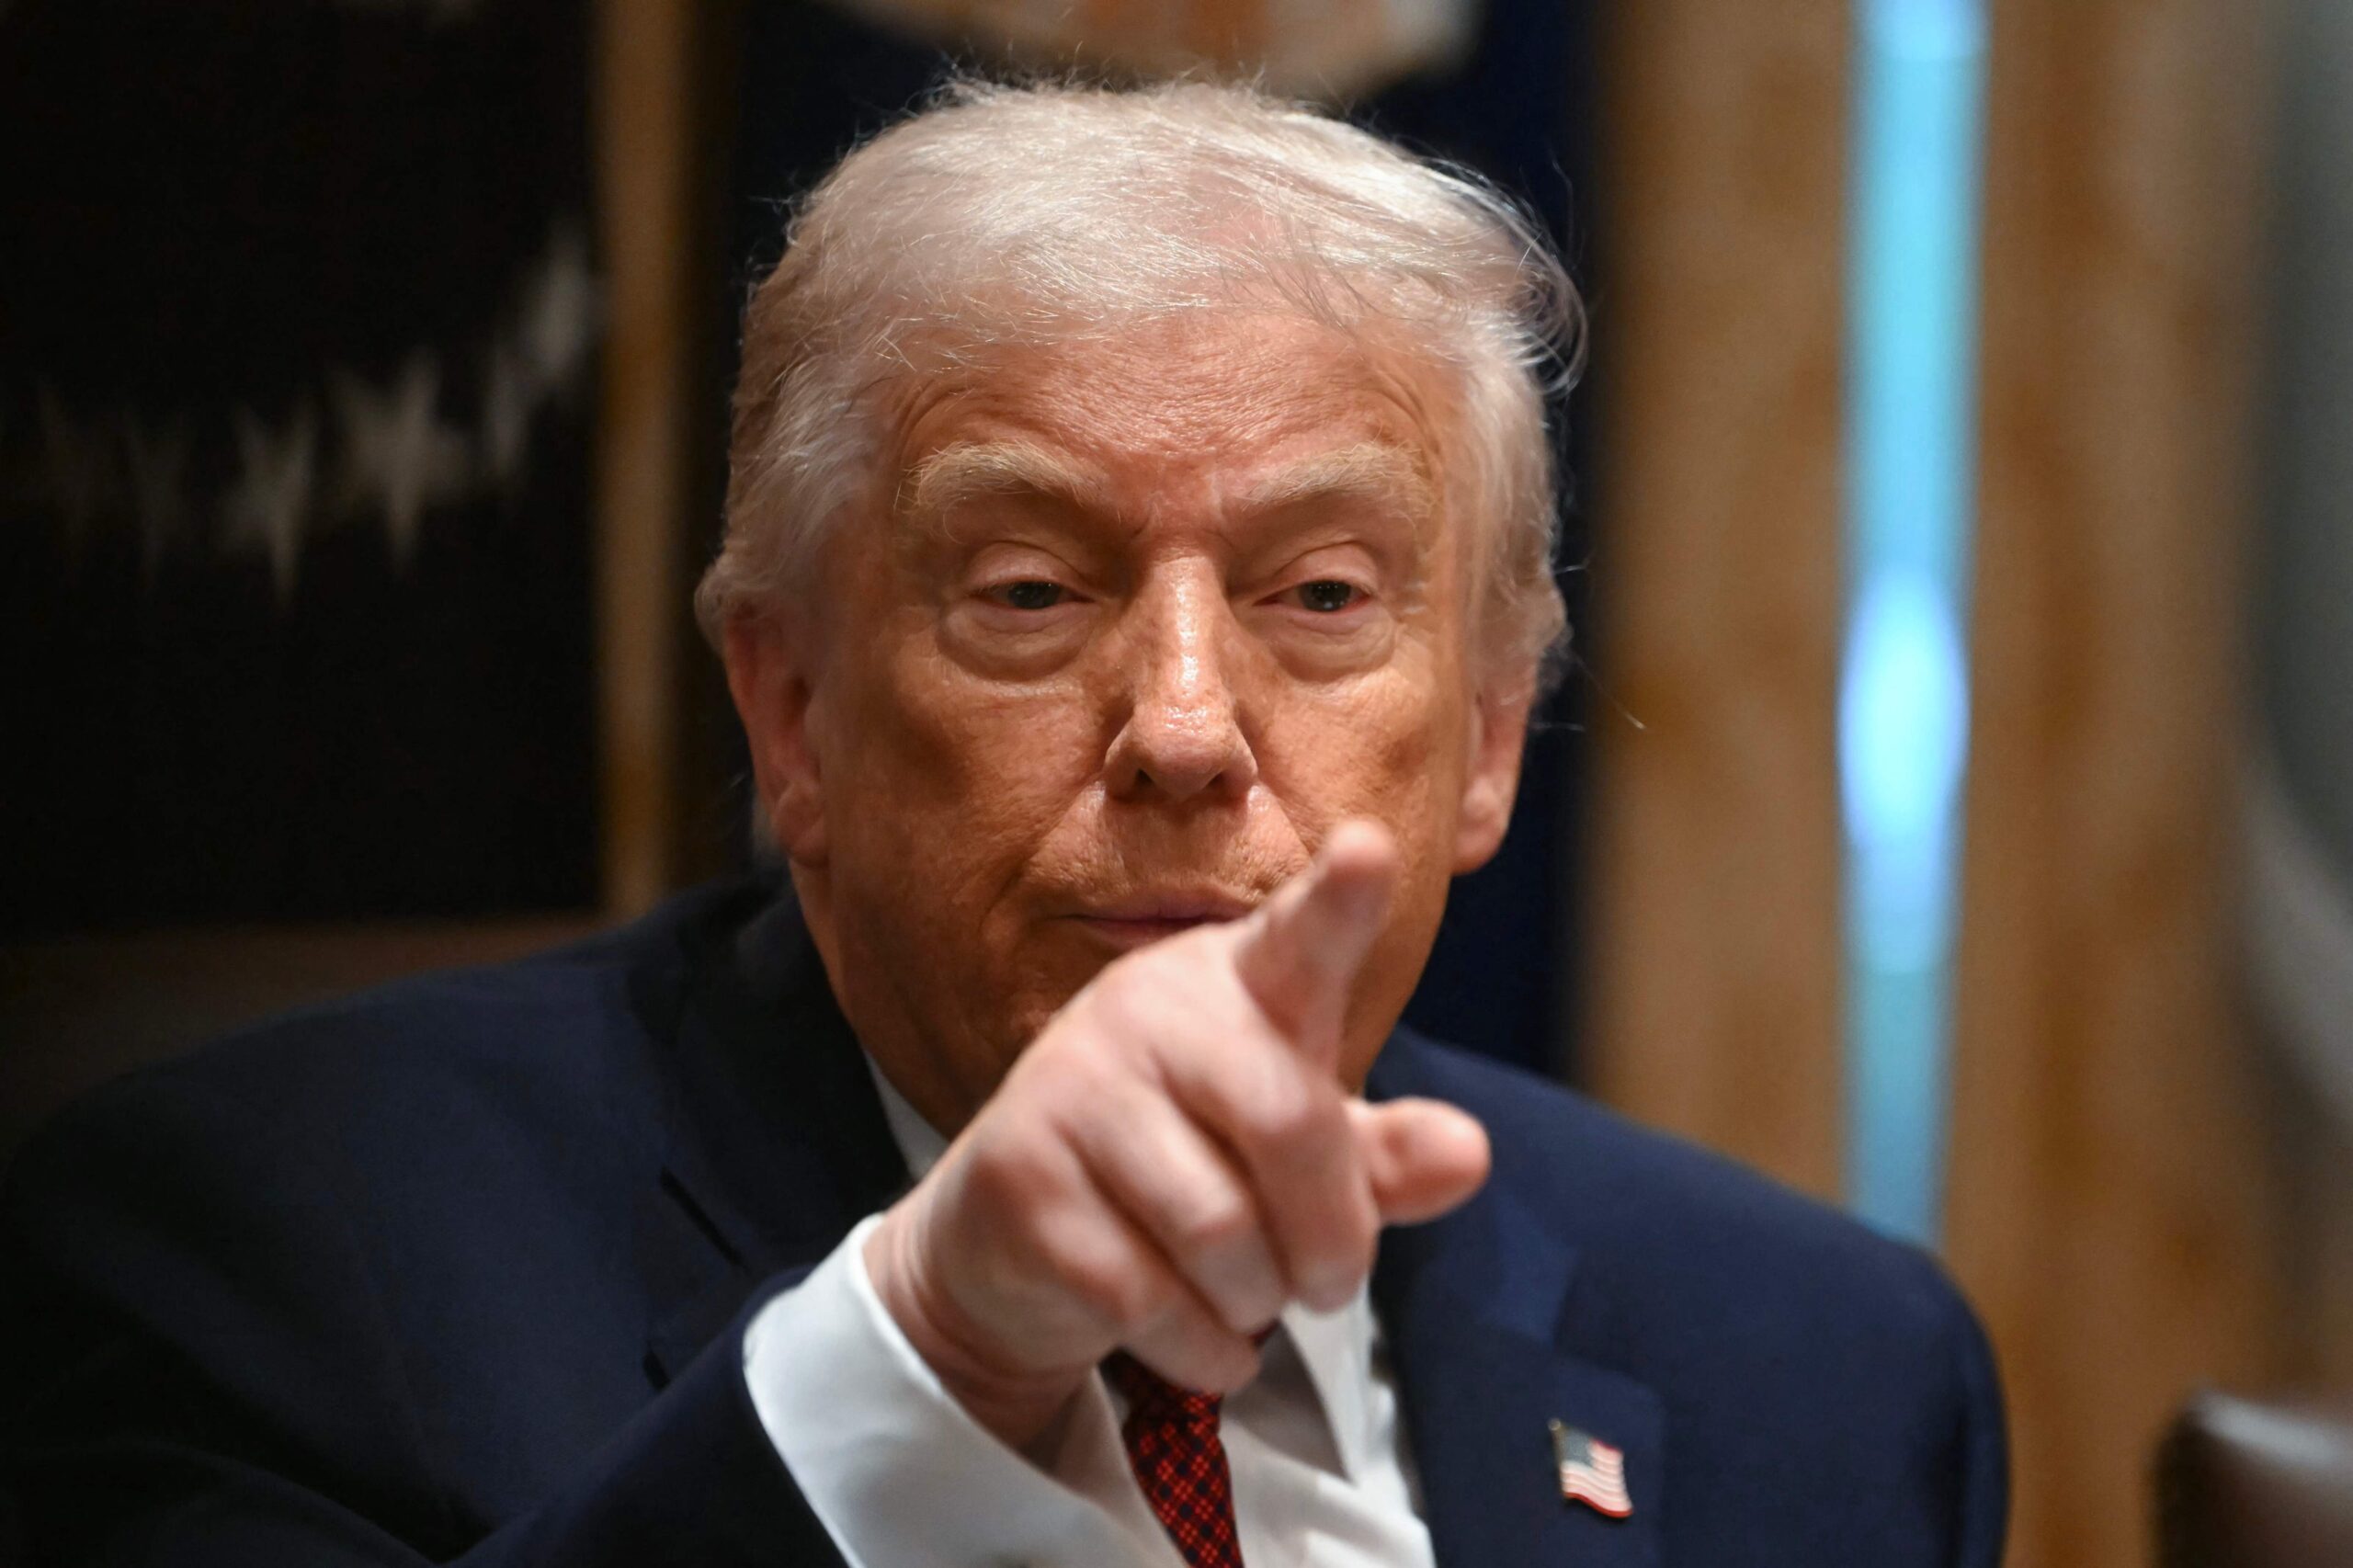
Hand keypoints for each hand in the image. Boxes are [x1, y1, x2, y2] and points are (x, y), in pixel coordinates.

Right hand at [862, 820, 1491, 1452]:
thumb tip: (1468, 1153)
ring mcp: (1070, 1083)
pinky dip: (1200, 1346)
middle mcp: (1145, 1007)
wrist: (1014, 1234)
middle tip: (1330, 1282)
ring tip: (1245, 1292)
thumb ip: (1384, 1155)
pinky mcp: (1017, 1174)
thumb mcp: (1299, 1154)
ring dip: (1258, 1300)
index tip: (1371, 850)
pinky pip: (1148, 1298)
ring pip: (1222, 1232)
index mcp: (1234, 980)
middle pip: (1290, 1125)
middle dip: (1333, 1237)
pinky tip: (1193, 1333)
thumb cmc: (1188, 1163)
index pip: (1298, 936)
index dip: (1339, 901)